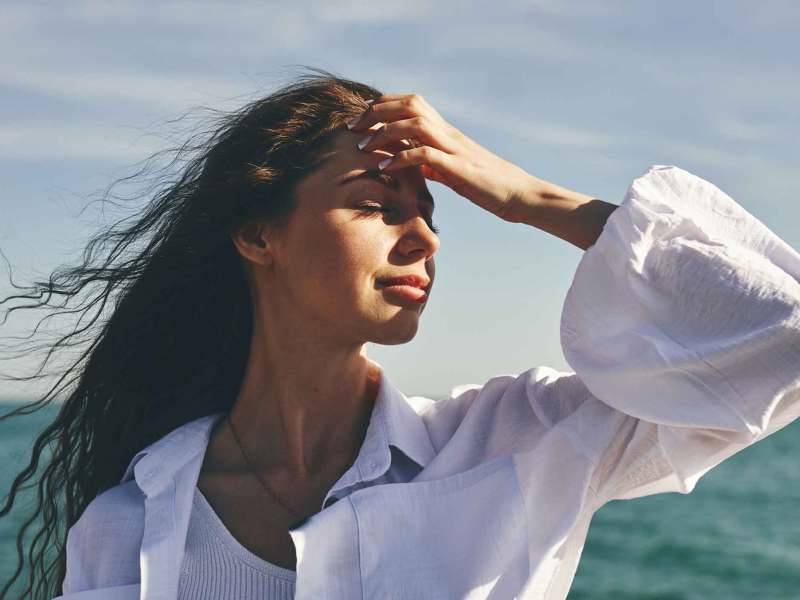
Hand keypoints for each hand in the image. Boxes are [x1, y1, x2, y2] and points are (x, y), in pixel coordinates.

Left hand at [347, 94, 533, 222]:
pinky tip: (385, 166)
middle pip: (409, 103)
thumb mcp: (453, 172)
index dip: (383, 104)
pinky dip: (401, 157)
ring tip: (363, 146)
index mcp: (446, 132)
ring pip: (414, 123)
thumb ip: (432, 163)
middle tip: (353, 128)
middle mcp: (449, 133)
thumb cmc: (487, 187)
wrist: (519, 195)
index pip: (411, 102)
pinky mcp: (458, 168)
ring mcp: (454, 148)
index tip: (360, 119)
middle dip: (376, 111)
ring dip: (383, 131)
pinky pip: (425, 154)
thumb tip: (410, 163)